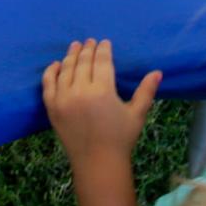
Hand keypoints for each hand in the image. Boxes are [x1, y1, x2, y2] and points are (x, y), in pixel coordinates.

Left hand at [42, 38, 161, 166]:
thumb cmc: (121, 139)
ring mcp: (63, 100)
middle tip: (90, 41)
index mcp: (102, 91)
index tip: (104, 42)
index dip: (103, 50)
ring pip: (66, 70)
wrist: (97, 164)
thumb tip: (158, 71)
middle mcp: (80, 92)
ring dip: (70, 56)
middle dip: (87, 49)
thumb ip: (146, 91)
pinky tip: (56, 64)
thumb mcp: (136, 114)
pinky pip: (48, 84)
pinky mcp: (52, 108)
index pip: (101, 62)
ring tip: (75, 46)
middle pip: (83, 62)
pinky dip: (51, 72)